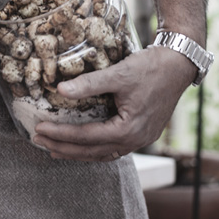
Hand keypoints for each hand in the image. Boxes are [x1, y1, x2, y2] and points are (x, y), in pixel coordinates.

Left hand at [33, 47, 195, 160]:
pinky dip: (95, 148)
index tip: (39, 129)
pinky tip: (84, 145)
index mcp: (128, 130)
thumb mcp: (118, 74)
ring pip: (103, 153)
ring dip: (78, 152)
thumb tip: (60, 89)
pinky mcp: (143, 133)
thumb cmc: (151, 68)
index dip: (60, 133)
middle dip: (63, 147)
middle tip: (38, 141)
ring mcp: (141, 139)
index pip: (86, 137)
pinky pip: (114, 148)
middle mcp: (135, 140)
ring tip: (55, 150)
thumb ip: (89, 84)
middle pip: (92, 151)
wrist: (179, 64)